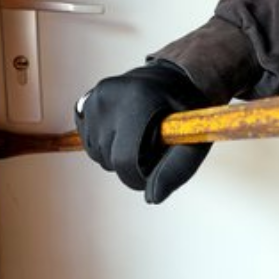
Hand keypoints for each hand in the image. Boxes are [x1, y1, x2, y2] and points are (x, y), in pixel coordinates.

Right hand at [75, 62, 211, 203]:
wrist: (170, 80)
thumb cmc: (184, 109)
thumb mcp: (193, 137)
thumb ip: (176, 169)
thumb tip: (153, 197)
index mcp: (139, 98)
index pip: (125, 159)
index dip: (139, 175)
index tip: (151, 170)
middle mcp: (110, 95)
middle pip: (110, 159)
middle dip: (131, 163)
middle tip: (150, 143)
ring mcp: (94, 97)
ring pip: (96, 153)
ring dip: (116, 153)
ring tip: (137, 134)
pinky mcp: (85, 102)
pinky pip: (87, 141)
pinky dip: (104, 143)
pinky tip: (122, 129)